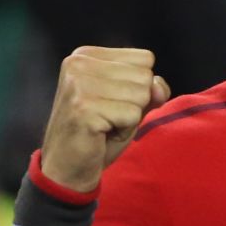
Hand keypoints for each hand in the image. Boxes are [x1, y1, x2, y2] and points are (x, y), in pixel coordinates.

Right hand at [40, 47, 170, 191]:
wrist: (66, 170)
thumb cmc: (98, 135)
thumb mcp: (129, 105)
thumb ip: (149, 90)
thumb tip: (159, 86)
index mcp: (85, 55)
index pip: (145, 59)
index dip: (138, 88)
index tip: (111, 104)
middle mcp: (78, 63)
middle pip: (144, 76)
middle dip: (135, 105)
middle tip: (107, 119)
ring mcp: (79, 84)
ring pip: (141, 95)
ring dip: (129, 119)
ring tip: (104, 127)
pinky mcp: (84, 107)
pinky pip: (132, 115)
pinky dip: (124, 131)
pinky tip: (101, 135)